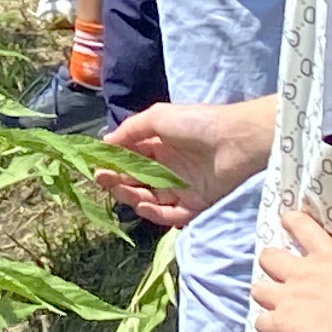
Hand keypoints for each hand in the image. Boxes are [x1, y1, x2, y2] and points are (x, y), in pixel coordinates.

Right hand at [95, 97, 274, 226]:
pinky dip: (155, 214)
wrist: (235, 140)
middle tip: (102, 179)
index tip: (95, 166)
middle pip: (135, 181)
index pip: (128, 159)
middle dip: (117, 181)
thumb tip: (104, 143)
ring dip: (132, 197)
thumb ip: (129, 131)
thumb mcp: (157, 117)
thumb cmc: (196, 123)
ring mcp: (180, 188)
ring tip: (122, 190)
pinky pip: (170, 214)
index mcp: (157, 146)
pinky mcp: (195, 204)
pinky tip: (143, 206)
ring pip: (149, 199)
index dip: (111, 163)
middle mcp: (167, 168)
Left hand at [252, 206, 331, 331]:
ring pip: (258, 289)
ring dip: (265, 295)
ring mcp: (289, 298)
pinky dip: (267, 328)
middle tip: (284, 276)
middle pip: (269, 256)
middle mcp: (304, 272)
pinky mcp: (283, 323)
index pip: (302, 226)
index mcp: (330, 256)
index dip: (294, 227)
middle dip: (272, 266)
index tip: (294, 227)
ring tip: (273, 304)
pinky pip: (261, 324)